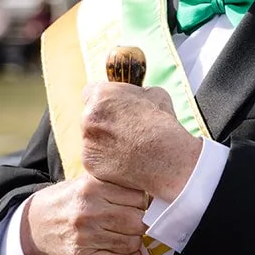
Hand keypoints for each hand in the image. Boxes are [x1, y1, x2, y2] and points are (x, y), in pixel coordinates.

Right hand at [20, 175, 148, 254]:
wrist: (32, 225)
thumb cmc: (65, 202)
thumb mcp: (85, 182)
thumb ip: (114, 184)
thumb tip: (150, 193)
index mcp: (91, 186)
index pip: (139, 197)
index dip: (142, 203)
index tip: (136, 206)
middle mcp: (89, 211)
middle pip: (138, 220)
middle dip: (140, 223)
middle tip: (132, 223)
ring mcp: (85, 236)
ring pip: (133, 242)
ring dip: (135, 241)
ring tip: (125, 236)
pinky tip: (126, 253)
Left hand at [80, 83, 201, 198]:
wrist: (166, 158)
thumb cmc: (163, 125)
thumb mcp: (155, 96)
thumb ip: (136, 95)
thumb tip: (135, 97)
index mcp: (101, 95)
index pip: (90, 92)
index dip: (103, 101)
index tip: (111, 108)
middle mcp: (88, 116)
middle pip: (90, 118)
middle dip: (104, 124)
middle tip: (125, 133)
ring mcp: (87, 141)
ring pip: (92, 140)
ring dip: (105, 143)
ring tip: (130, 150)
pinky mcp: (90, 162)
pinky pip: (95, 159)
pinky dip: (106, 161)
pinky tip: (125, 162)